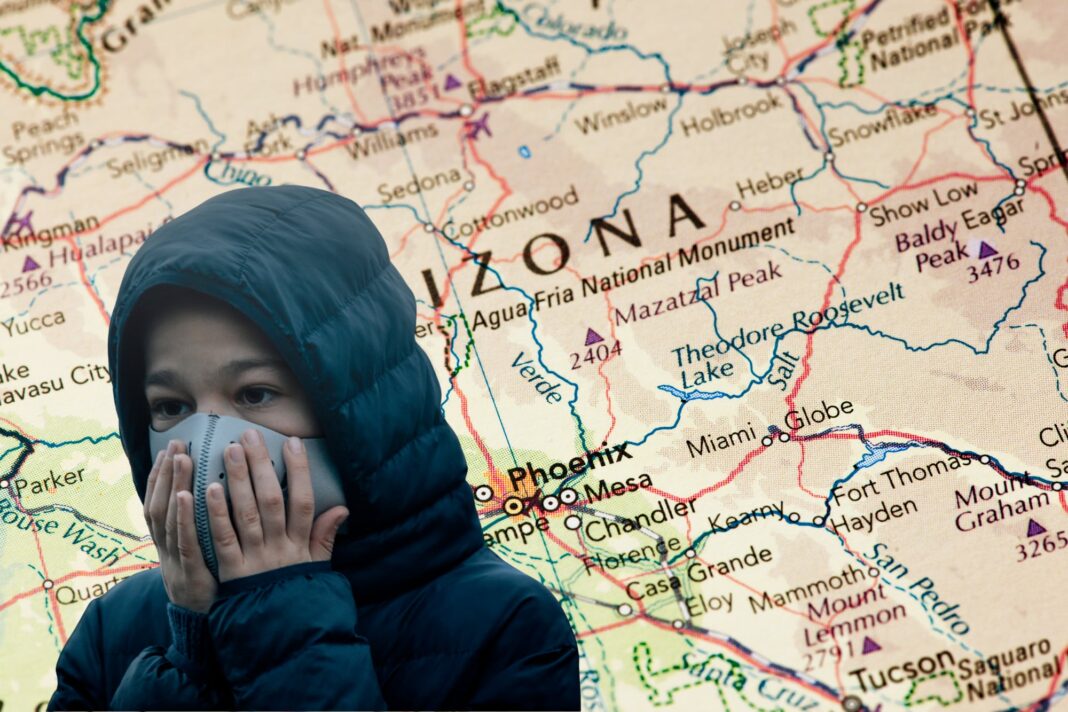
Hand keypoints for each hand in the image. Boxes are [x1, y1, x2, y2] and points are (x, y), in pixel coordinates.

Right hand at [144, 439, 217, 612]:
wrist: (204, 628)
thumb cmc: (210, 585)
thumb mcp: (203, 554)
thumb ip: (207, 527)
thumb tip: (217, 493)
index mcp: (170, 543)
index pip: (160, 503)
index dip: (161, 477)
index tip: (169, 449)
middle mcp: (167, 549)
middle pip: (160, 504)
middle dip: (165, 473)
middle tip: (175, 444)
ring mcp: (175, 560)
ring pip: (168, 518)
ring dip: (173, 486)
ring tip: (180, 458)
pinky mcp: (190, 572)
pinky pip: (184, 541)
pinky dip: (183, 517)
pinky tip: (187, 495)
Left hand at [207, 428, 348, 582]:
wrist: (281, 638)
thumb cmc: (297, 597)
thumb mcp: (317, 568)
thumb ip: (325, 537)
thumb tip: (342, 507)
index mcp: (301, 545)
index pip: (303, 501)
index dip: (299, 471)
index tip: (292, 443)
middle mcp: (280, 549)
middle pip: (271, 500)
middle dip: (260, 466)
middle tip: (248, 435)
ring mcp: (256, 560)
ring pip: (247, 513)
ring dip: (237, 481)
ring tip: (228, 451)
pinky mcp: (232, 573)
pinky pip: (224, 539)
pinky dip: (215, 514)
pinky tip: (207, 491)